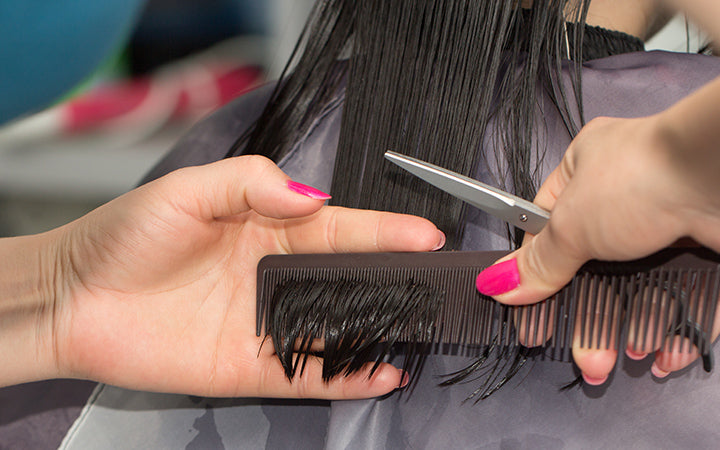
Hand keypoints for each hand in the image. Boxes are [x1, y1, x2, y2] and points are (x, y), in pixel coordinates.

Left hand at [41, 155, 443, 397]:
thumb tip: (311, 198)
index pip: (338, 229)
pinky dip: (345, 377)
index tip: (424, 235)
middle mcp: (276, 276)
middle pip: (349, 279)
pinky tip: (380, 373)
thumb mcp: (187, 190)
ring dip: (379, 330)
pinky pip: (307, 375)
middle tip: (438, 284)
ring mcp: (266, 324)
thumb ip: (250, 184)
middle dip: (395, 280)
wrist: (73, 299)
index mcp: (268, 228)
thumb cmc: (125, 236)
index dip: (383, 231)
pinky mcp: (250, 368)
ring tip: (421, 329)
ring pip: (336, 328)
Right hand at [476, 114, 719, 383]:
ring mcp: (671, 220)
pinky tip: (665, 351)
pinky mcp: (707, 246)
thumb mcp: (570, 225)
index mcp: (586, 170)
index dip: (537, 274)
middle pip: (596, 267)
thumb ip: (538, 263)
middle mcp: (628, 194)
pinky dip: (676, 327)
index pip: (549, 229)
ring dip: (632, 327)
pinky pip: (687, 294)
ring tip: (625, 358)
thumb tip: (497, 286)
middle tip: (583, 356)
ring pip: (642, 286)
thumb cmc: (639, 180)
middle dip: (589, 316)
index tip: (529, 315)